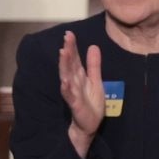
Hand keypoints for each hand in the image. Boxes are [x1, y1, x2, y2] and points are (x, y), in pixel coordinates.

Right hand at [59, 30, 104, 158]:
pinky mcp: (75, 104)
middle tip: (66, 37)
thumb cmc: (91, 104)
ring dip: (64, 65)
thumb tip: (93, 46)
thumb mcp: (95, 81)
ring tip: (63, 52)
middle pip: (69, 64)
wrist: (89, 125)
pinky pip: (69, 95)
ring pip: (67, 76)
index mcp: (79, 76)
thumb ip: (94, 65)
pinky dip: (66, 87)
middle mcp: (73, 82)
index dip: (72, 47)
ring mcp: (73, 93)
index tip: (69, 34)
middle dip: (67, 51)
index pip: (74, 59)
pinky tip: (64, 80)